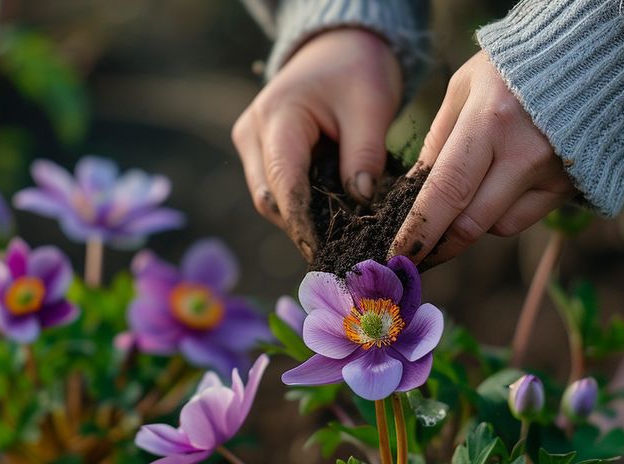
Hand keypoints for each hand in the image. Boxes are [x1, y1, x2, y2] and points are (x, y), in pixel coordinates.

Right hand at [232, 28, 401, 260]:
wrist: (339, 49)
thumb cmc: (357, 72)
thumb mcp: (371, 106)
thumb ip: (365, 154)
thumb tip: (361, 202)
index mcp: (277, 116)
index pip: (284, 182)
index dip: (303, 223)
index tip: (327, 252)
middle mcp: (253, 133)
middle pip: (271, 199)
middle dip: (304, 227)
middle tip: (344, 253)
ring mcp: (252, 144)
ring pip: (271, 201)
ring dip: (304, 220)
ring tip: (343, 239)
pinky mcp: (260, 154)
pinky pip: (278, 192)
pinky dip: (304, 207)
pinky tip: (334, 220)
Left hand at [389, 51, 575, 266]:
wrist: (591, 59)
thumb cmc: (514, 68)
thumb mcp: (465, 87)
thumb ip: (438, 139)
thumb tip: (412, 191)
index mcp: (490, 121)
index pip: (447, 190)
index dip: (420, 229)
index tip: (397, 254)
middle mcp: (524, 154)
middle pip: (471, 223)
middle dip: (439, 243)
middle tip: (415, 249)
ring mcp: (551, 174)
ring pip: (496, 226)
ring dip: (472, 219)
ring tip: (473, 184)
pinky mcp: (568, 187)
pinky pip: (522, 219)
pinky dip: (502, 211)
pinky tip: (503, 182)